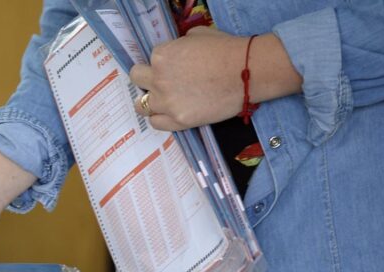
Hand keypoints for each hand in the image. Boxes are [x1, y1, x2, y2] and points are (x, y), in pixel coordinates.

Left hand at [130, 27, 301, 130]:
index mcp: (162, 55)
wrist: (247, 73)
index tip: (172, 67)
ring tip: (163, 101)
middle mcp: (158, 78)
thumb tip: (178, 52)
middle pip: (137, 79)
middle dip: (146, 79)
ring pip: (141, 105)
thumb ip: (179, 45)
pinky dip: (159, 118)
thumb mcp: (197, 36)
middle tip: (160, 82)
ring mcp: (166, 102)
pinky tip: (169, 114)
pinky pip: (155, 123)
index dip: (161, 63)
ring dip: (149, 101)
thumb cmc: (226, 50)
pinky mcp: (178, 120)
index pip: (151, 59)